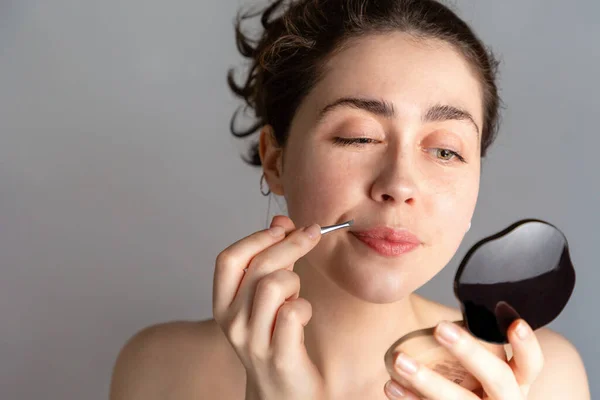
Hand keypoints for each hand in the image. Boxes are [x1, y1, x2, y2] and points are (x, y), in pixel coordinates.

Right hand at [212, 215, 326, 399]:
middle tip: (312, 233)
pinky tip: (303, 315)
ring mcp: (252, 340)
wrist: (282, 394)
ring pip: (275, 284)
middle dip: (290, 243)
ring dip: (296, 280)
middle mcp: (231, 322)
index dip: (256, 237)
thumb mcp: (266, 298)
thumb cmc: (275, 340)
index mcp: (223, 305)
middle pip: (258, 266)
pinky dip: (305, 306)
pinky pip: (294, 312)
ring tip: (298, 294)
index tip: (282, 226)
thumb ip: (271, 259)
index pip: (228, 259)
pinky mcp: (277, 355)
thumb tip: (281, 220)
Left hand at [384, 319, 543, 398]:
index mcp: (517, 381)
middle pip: (498, 379)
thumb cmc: (476, 383)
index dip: (526, 346)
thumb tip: (459, 297)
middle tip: (440, 327)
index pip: (531, 364)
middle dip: (469, 352)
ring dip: (428, 380)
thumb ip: (477, 339)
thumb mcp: (487, 365)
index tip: (514, 324)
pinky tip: (391, 385)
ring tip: (400, 360)